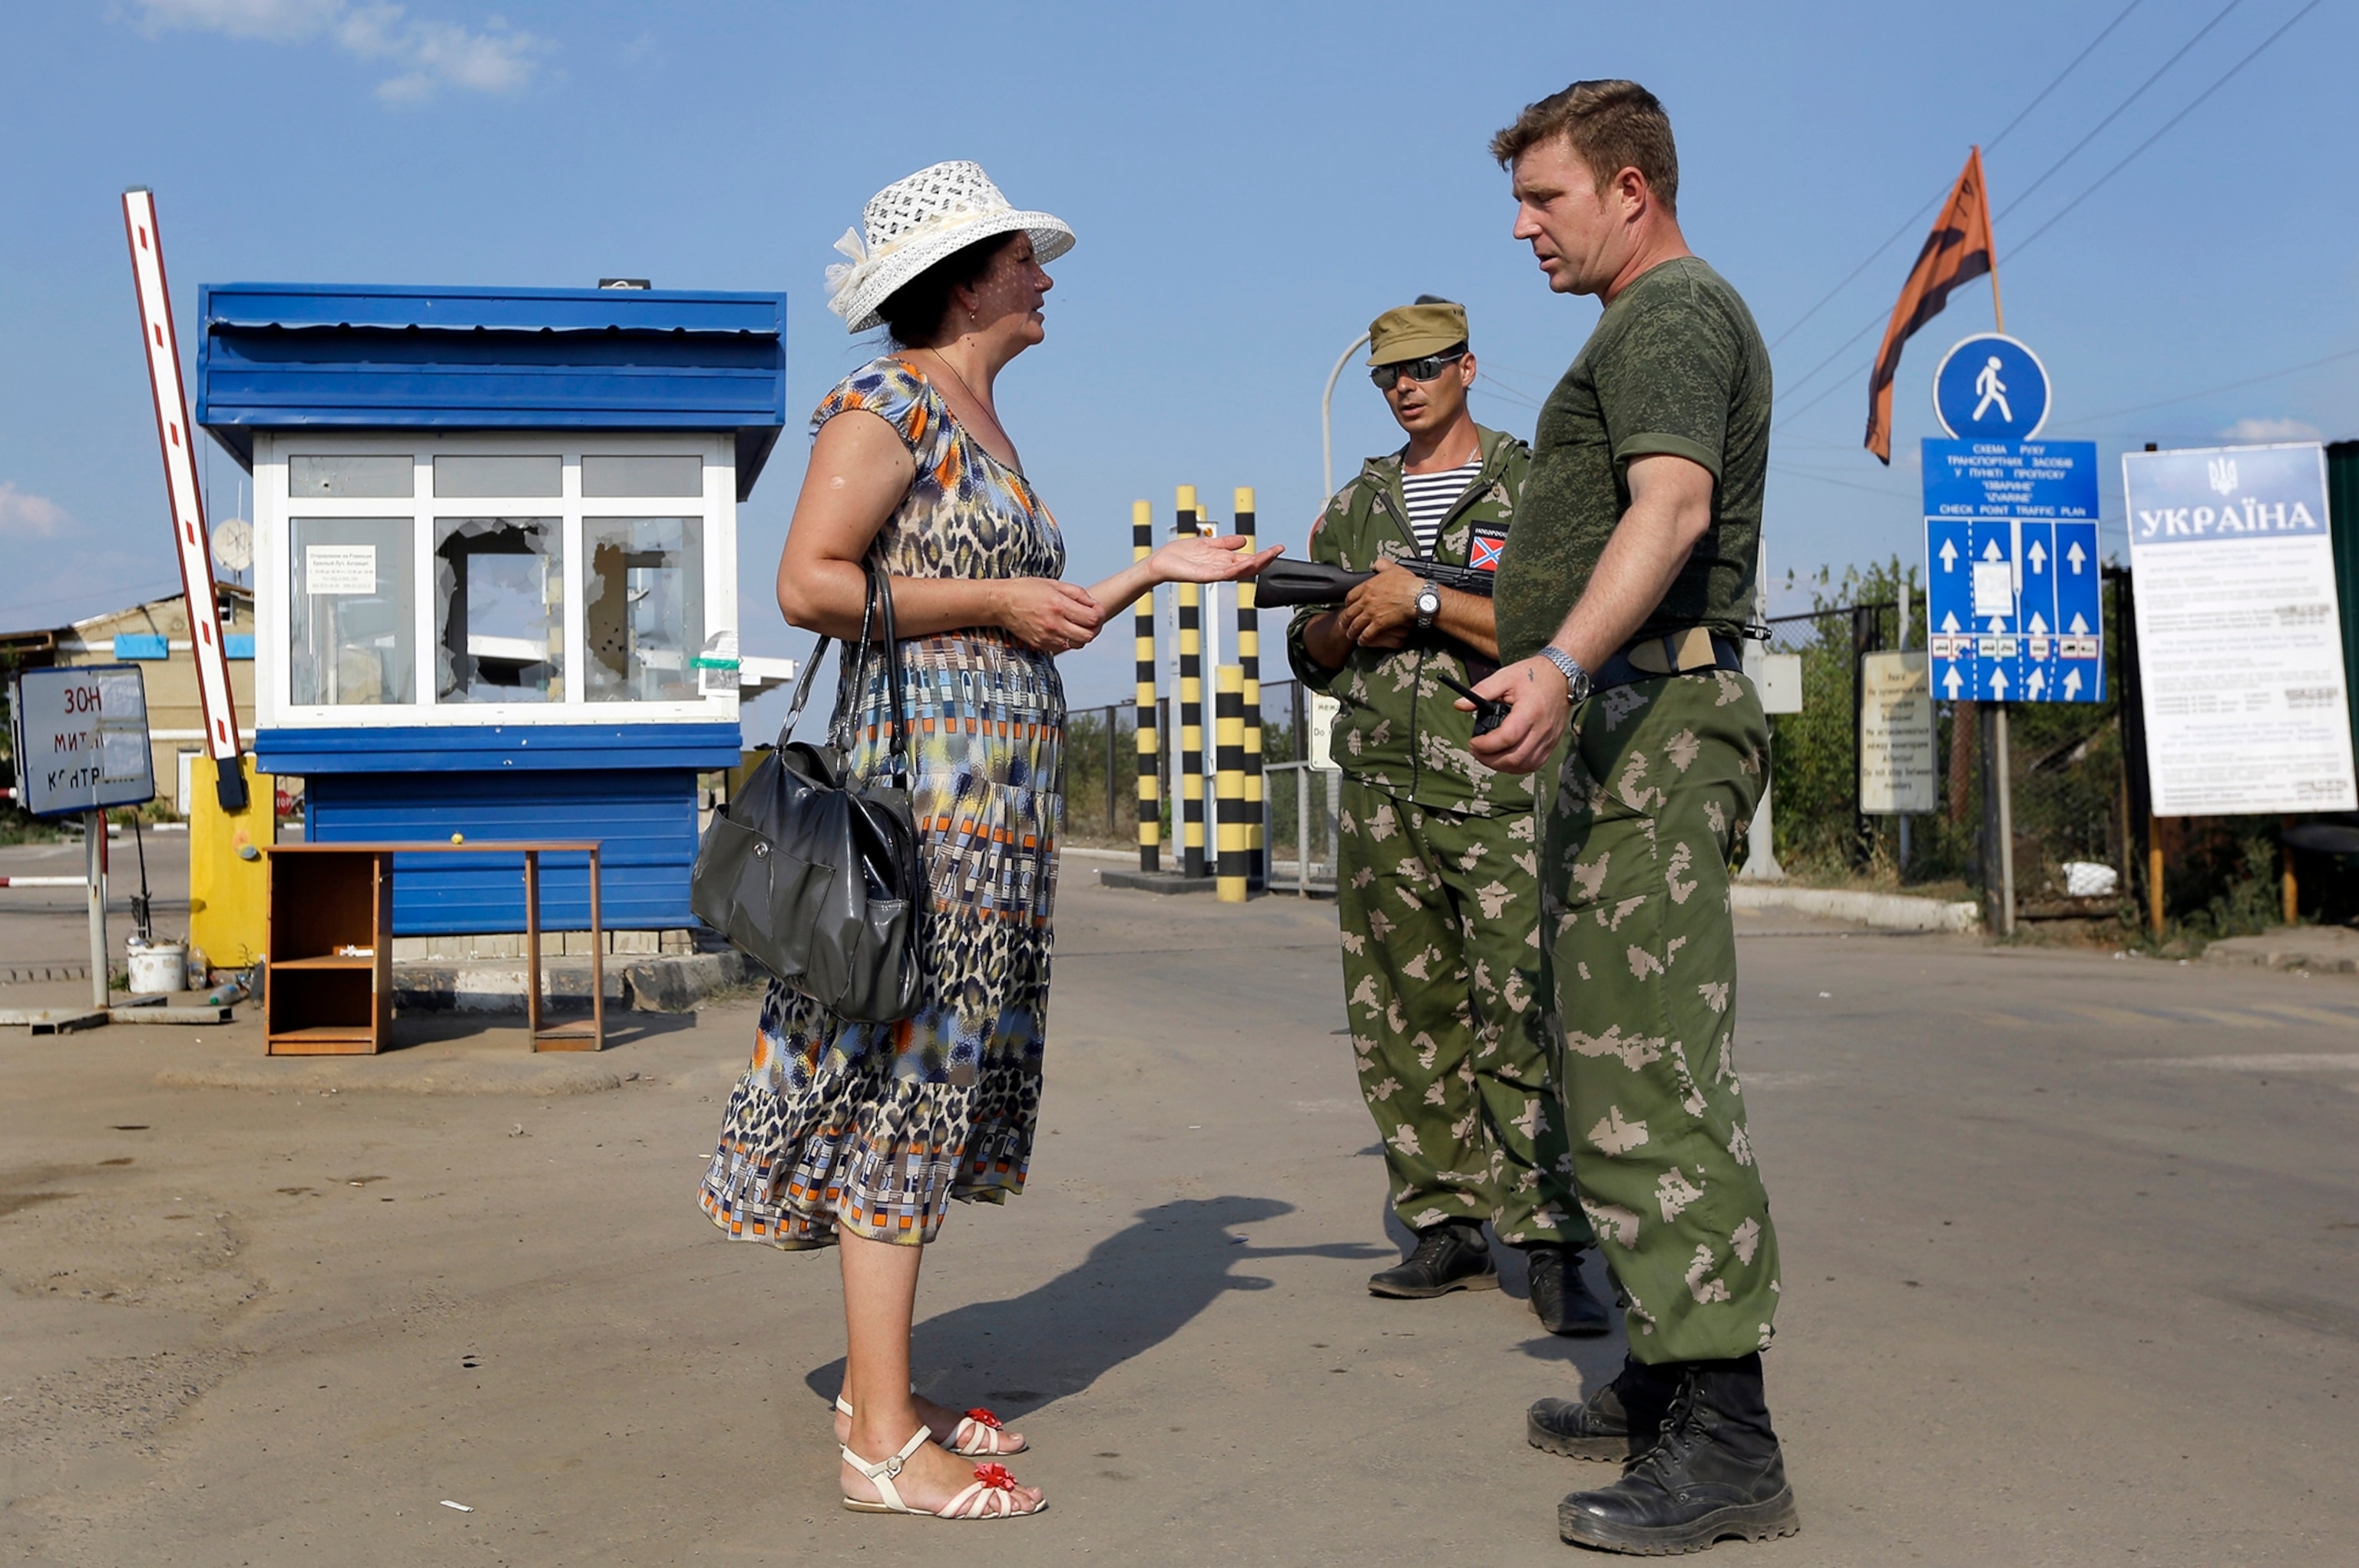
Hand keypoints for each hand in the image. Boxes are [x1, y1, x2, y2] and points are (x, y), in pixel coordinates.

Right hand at [996, 578, 1101, 654]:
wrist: (1001, 603)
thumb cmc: (1027, 590)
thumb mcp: (1054, 584)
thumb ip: (1077, 594)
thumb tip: (1094, 605)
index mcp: (1059, 605)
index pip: (1092, 619)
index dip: (1100, 614)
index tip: (1097, 610)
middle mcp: (1054, 624)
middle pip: (1089, 636)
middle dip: (1095, 628)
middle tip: (1092, 620)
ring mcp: (1047, 637)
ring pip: (1078, 644)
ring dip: (1083, 635)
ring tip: (1079, 624)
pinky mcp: (1041, 644)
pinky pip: (1064, 647)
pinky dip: (1070, 639)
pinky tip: (1065, 628)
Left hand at [1152, 534, 1283, 584]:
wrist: (1160, 562)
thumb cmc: (1180, 554)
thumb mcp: (1207, 543)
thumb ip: (1225, 543)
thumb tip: (1244, 540)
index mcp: (1223, 561)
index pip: (1249, 559)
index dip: (1264, 555)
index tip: (1278, 548)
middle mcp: (1221, 568)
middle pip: (1248, 566)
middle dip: (1265, 559)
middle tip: (1278, 551)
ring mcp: (1214, 573)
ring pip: (1239, 571)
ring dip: (1255, 564)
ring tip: (1268, 556)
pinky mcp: (1204, 576)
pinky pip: (1223, 573)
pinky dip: (1236, 569)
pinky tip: (1246, 562)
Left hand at [1336, 559, 1422, 649]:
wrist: (1417, 596)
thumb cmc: (1408, 583)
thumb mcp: (1393, 568)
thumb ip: (1381, 565)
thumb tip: (1376, 565)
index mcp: (1368, 586)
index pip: (1350, 596)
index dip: (1347, 603)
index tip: (1348, 607)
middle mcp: (1366, 600)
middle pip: (1349, 612)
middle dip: (1344, 620)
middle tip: (1342, 624)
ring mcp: (1371, 612)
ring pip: (1355, 624)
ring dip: (1352, 631)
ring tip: (1350, 635)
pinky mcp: (1379, 623)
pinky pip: (1366, 634)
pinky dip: (1363, 639)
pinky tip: (1362, 642)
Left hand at [1467, 655, 1572, 773]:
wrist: (1562, 675)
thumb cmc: (1533, 675)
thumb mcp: (1505, 677)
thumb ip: (1481, 691)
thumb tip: (1459, 705)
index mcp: (1529, 711)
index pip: (1507, 738)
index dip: (1486, 745)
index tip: (1473, 742)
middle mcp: (1542, 729)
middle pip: (1515, 758)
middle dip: (1490, 760)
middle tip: (1476, 751)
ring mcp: (1549, 738)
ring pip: (1524, 765)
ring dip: (1502, 766)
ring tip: (1488, 755)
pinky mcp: (1552, 743)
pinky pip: (1534, 764)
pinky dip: (1517, 766)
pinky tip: (1505, 758)